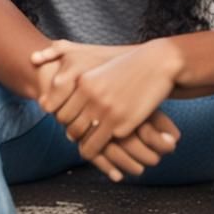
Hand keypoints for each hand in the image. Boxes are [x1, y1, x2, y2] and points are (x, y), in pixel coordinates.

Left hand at [49, 39, 182, 161]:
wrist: (156, 65)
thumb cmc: (127, 68)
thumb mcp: (98, 69)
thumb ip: (82, 86)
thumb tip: (58, 104)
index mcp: (82, 81)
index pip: (59, 110)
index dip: (62, 119)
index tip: (68, 122)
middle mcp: (91, 96)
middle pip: (69, 126)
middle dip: (73, 134)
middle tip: (79, 136)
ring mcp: (106, 111)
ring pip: (84, 139)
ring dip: (85, 146)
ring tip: (90, 146)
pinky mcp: (121, 124)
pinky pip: (101, 144)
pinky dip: (101, 149)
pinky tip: (106, 146)